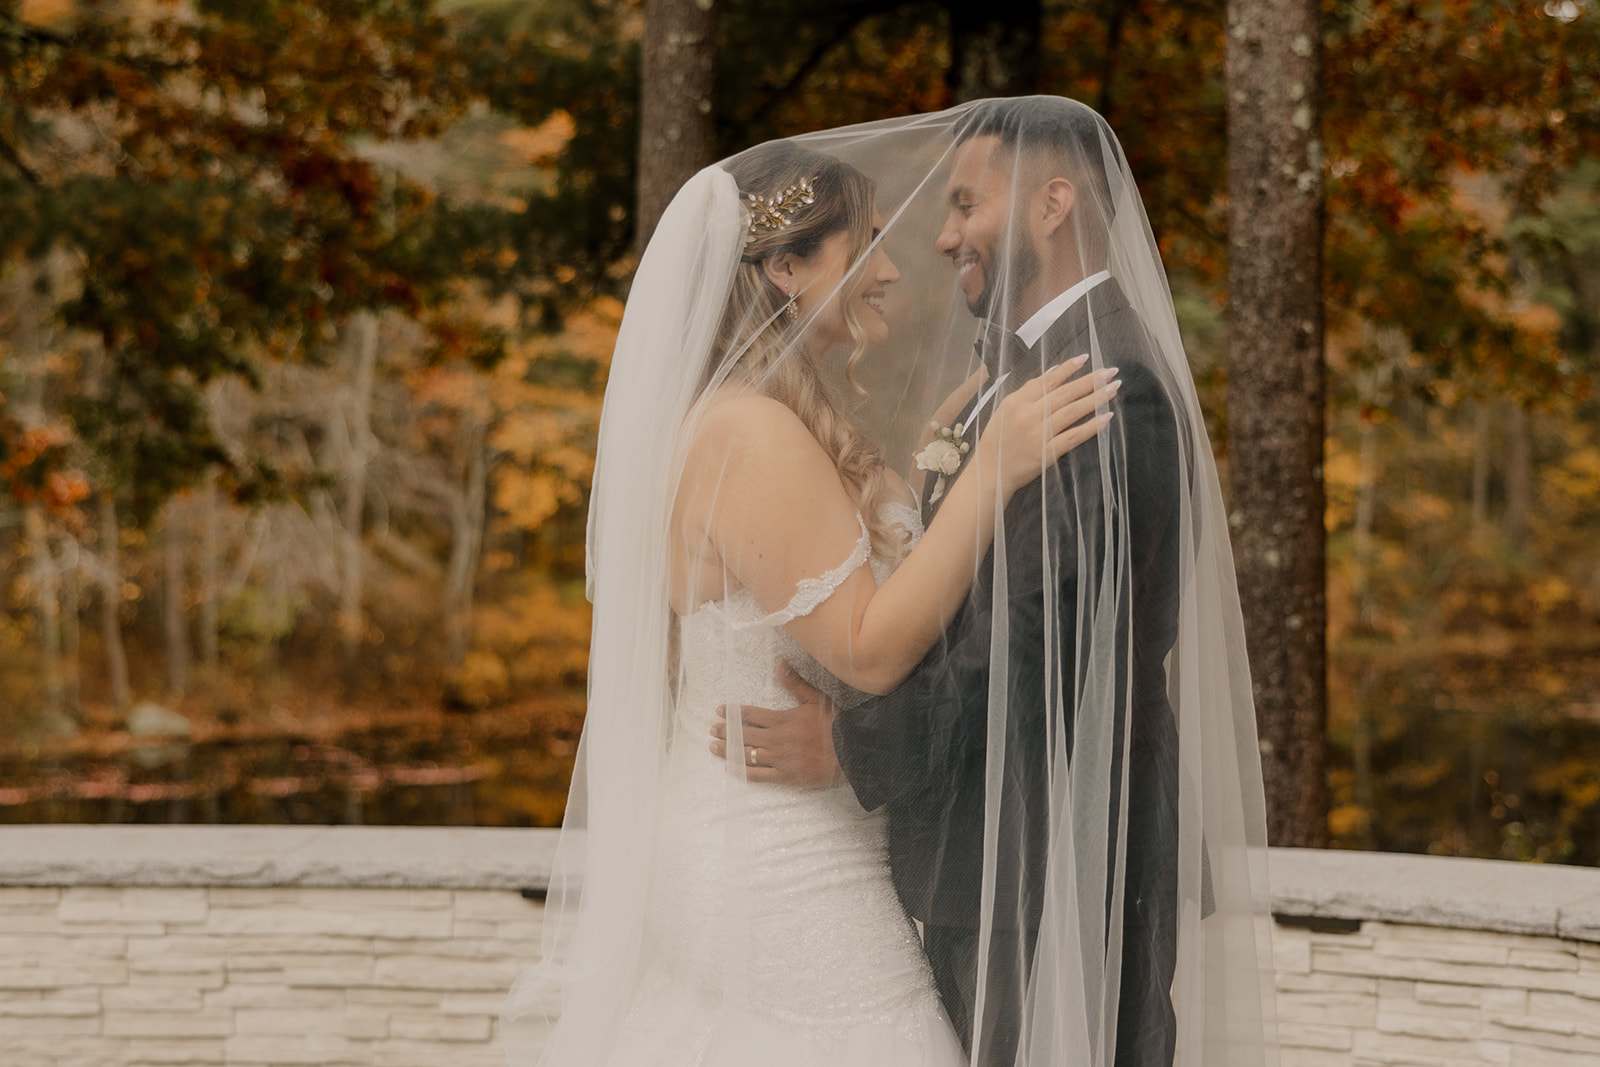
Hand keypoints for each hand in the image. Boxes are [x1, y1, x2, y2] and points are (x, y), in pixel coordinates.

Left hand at [709, 661, 843, 787]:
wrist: (849, 751)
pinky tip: (731, 768)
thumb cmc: (833, 724)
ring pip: (747, 755)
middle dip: (726, 731)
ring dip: (728, 750)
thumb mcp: (815, 699)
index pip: (751, 715)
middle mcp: (776, 739)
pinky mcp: (785, 776)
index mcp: (781, 720)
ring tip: (714, 747)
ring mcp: (779, 759)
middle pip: (744, 735)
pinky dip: (743, 772)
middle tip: (712, 729)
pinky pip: (759, 775)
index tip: (720, 710)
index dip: (733, 712)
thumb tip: (779, 663)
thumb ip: (794, 683)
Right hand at [982, 355, 1118, 496]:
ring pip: (1072, 412)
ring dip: (1095, 398)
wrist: (989, 472)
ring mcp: (1038, 435)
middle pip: (1065, 394)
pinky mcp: (1046, 453)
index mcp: (1017, 402)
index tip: (1086, 358)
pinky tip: (1107, 417)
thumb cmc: (997, 440)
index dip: (1068, 368)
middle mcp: (1028, 415)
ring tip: (1113, 388)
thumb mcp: (1005, 409)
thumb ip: (1029, 389)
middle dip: (1090, 381)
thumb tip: (1054, 370)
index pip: (1047, 380)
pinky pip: (1073, 437)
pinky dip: (1091, 427)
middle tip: (1111, 372)